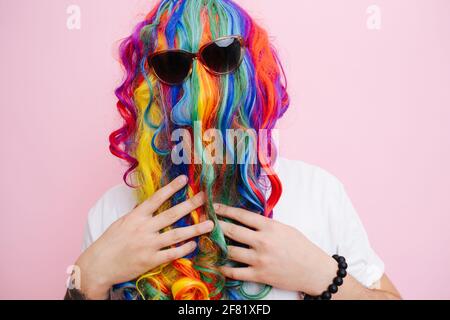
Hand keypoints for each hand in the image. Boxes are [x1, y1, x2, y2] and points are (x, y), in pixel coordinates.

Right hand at [74, 175, 213, 298]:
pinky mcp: (150, 260)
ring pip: (176, 235)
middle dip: (190, 205)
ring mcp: (148, 245)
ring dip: (195, 229)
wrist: (98, 265)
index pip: (156, 198)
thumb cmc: (110, 242)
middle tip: (204, 197)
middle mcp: (143, 228)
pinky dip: (184, 249)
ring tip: (209, 224)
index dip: (171, 188)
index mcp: (136, 217)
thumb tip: (152, 204)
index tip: (184, 179)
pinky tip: (194, 244)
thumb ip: (139, 214)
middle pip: (171, 214)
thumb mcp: (122, 222)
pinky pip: (172, 253)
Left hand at [214, 203, 336, 294]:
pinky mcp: (259, 275)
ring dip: (218, 246)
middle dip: (216, 225)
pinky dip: (224, 268)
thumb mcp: (285, 228)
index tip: (214, 206)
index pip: (242, 215)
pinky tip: (218, 264)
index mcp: (270, 226)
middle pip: (231, 231)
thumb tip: (246, 218)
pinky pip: (235, 272)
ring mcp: (259, 259)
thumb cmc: (301, 247)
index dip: (225, 210)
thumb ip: (265, 224)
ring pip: (230, 250)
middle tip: (206, 221)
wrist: (314, 270)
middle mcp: (262, 241)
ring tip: (210, 242)